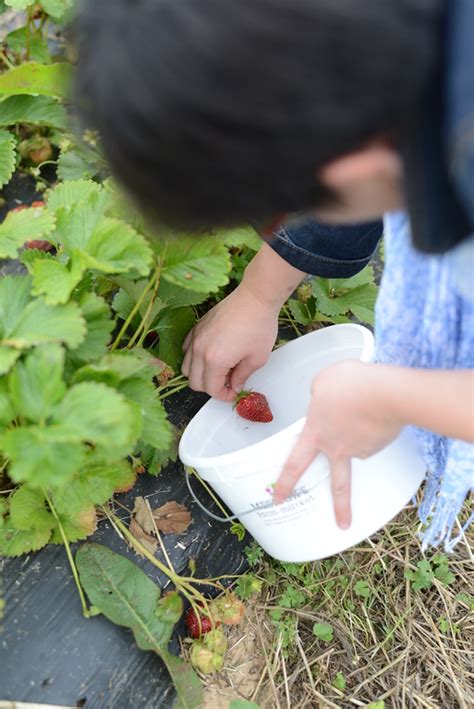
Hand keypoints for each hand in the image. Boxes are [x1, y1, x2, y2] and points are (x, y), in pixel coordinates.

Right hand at [182, 283, 279, 399]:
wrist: (254, 298)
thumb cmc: (259, 325)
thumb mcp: (257, 358)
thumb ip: (242, 376)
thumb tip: (234, 385)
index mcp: (215, 360)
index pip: (211, 389)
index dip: (223, 395)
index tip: (233, 392)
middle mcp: (200, 350)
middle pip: (194, 382)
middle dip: (211, 387)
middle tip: (228, 382)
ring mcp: (196, 337)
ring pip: (186, 367)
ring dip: (201, 374)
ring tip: (220, 369)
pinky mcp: (197, 328)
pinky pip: (186, 349)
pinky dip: (194, 357)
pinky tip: (211, 355)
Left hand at [273, 360, 402, 527]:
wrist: (384, 393)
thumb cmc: (349, 385)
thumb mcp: (323, 383)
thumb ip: (319, 395)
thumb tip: (327, 401)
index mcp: (316, 433)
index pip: (295, 463)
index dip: (285, 483)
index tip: (278, 499)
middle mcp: (339, 447)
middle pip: (339, 484)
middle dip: (341, 507)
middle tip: (342, 525)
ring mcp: (362, 448)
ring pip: (360, 444)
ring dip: (364, 433)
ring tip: (369, 410)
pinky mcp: (382, 443)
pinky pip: (375, 433)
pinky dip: (376, 423)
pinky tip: (378, 409)